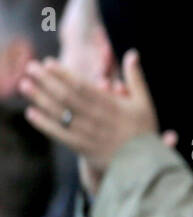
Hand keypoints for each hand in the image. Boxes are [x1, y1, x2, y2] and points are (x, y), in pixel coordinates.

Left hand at [19, 50, 160, 175]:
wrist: (142, 163)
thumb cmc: (143, 129)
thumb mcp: (144, 101)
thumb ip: (135, 77)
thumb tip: (132, 53)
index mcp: (110, 104)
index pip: (81, 85)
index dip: (63, 73)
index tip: (48, 62)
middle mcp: (96, 117)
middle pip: (66, 96)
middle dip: (47, 80)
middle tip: (30, 67)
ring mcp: (87, 133)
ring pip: (59, 113)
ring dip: (40, 98)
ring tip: (25, 85)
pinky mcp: (81, 147)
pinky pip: (59, 134)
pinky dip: (43, 124)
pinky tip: (30, 113)